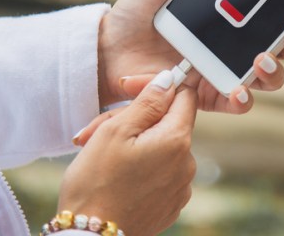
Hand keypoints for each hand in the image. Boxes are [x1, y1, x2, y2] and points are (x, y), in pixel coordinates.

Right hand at [58, 71, 196, 235]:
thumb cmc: (96, 183)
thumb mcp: (116, 131)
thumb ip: (147, 102)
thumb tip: (168, 81)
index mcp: (177, 140)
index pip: (183, 97)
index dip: (159, 89)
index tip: (133, 94)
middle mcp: (187, 163)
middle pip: (167, 123)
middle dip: (135, 121)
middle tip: (97, 131)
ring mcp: (180, 186)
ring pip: (160, 147)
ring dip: (133, 144)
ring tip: (100, 155)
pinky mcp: (170, 203)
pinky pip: (160, 171)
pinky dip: (140, 166)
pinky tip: (114, 175)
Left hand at [98, 0, 283, 112]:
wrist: (108, 45)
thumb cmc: (141, 8)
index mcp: (232, 18)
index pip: (276, 18)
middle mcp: (233, 47)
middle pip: (281, 50)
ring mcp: (222, 72)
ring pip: (267, 80)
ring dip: (273, 71)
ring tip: (260, 58)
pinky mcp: (205, 95)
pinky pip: (234, 103)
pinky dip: (242, 99)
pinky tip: (238, 89)